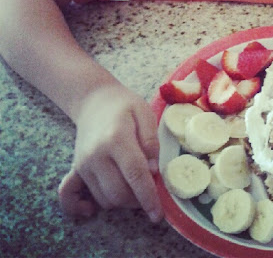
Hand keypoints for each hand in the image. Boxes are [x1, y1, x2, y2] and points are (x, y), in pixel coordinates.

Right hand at [58, 85, 162, 221]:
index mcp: (117, 138)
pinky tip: (93, 208)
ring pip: (104, 199)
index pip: (135, 174)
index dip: (148, 196)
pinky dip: (83, 206)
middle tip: (150, 189)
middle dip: (138, 200)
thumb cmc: (125, 105)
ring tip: (134, 186)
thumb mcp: (144, 113)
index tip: (158, 214)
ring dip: (122, 202)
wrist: (95, 100)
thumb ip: (151, 141)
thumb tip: (153, 170)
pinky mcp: (75, 169)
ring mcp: (83, 164)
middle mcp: (96, 155)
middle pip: (118, 193)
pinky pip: (71, 196)